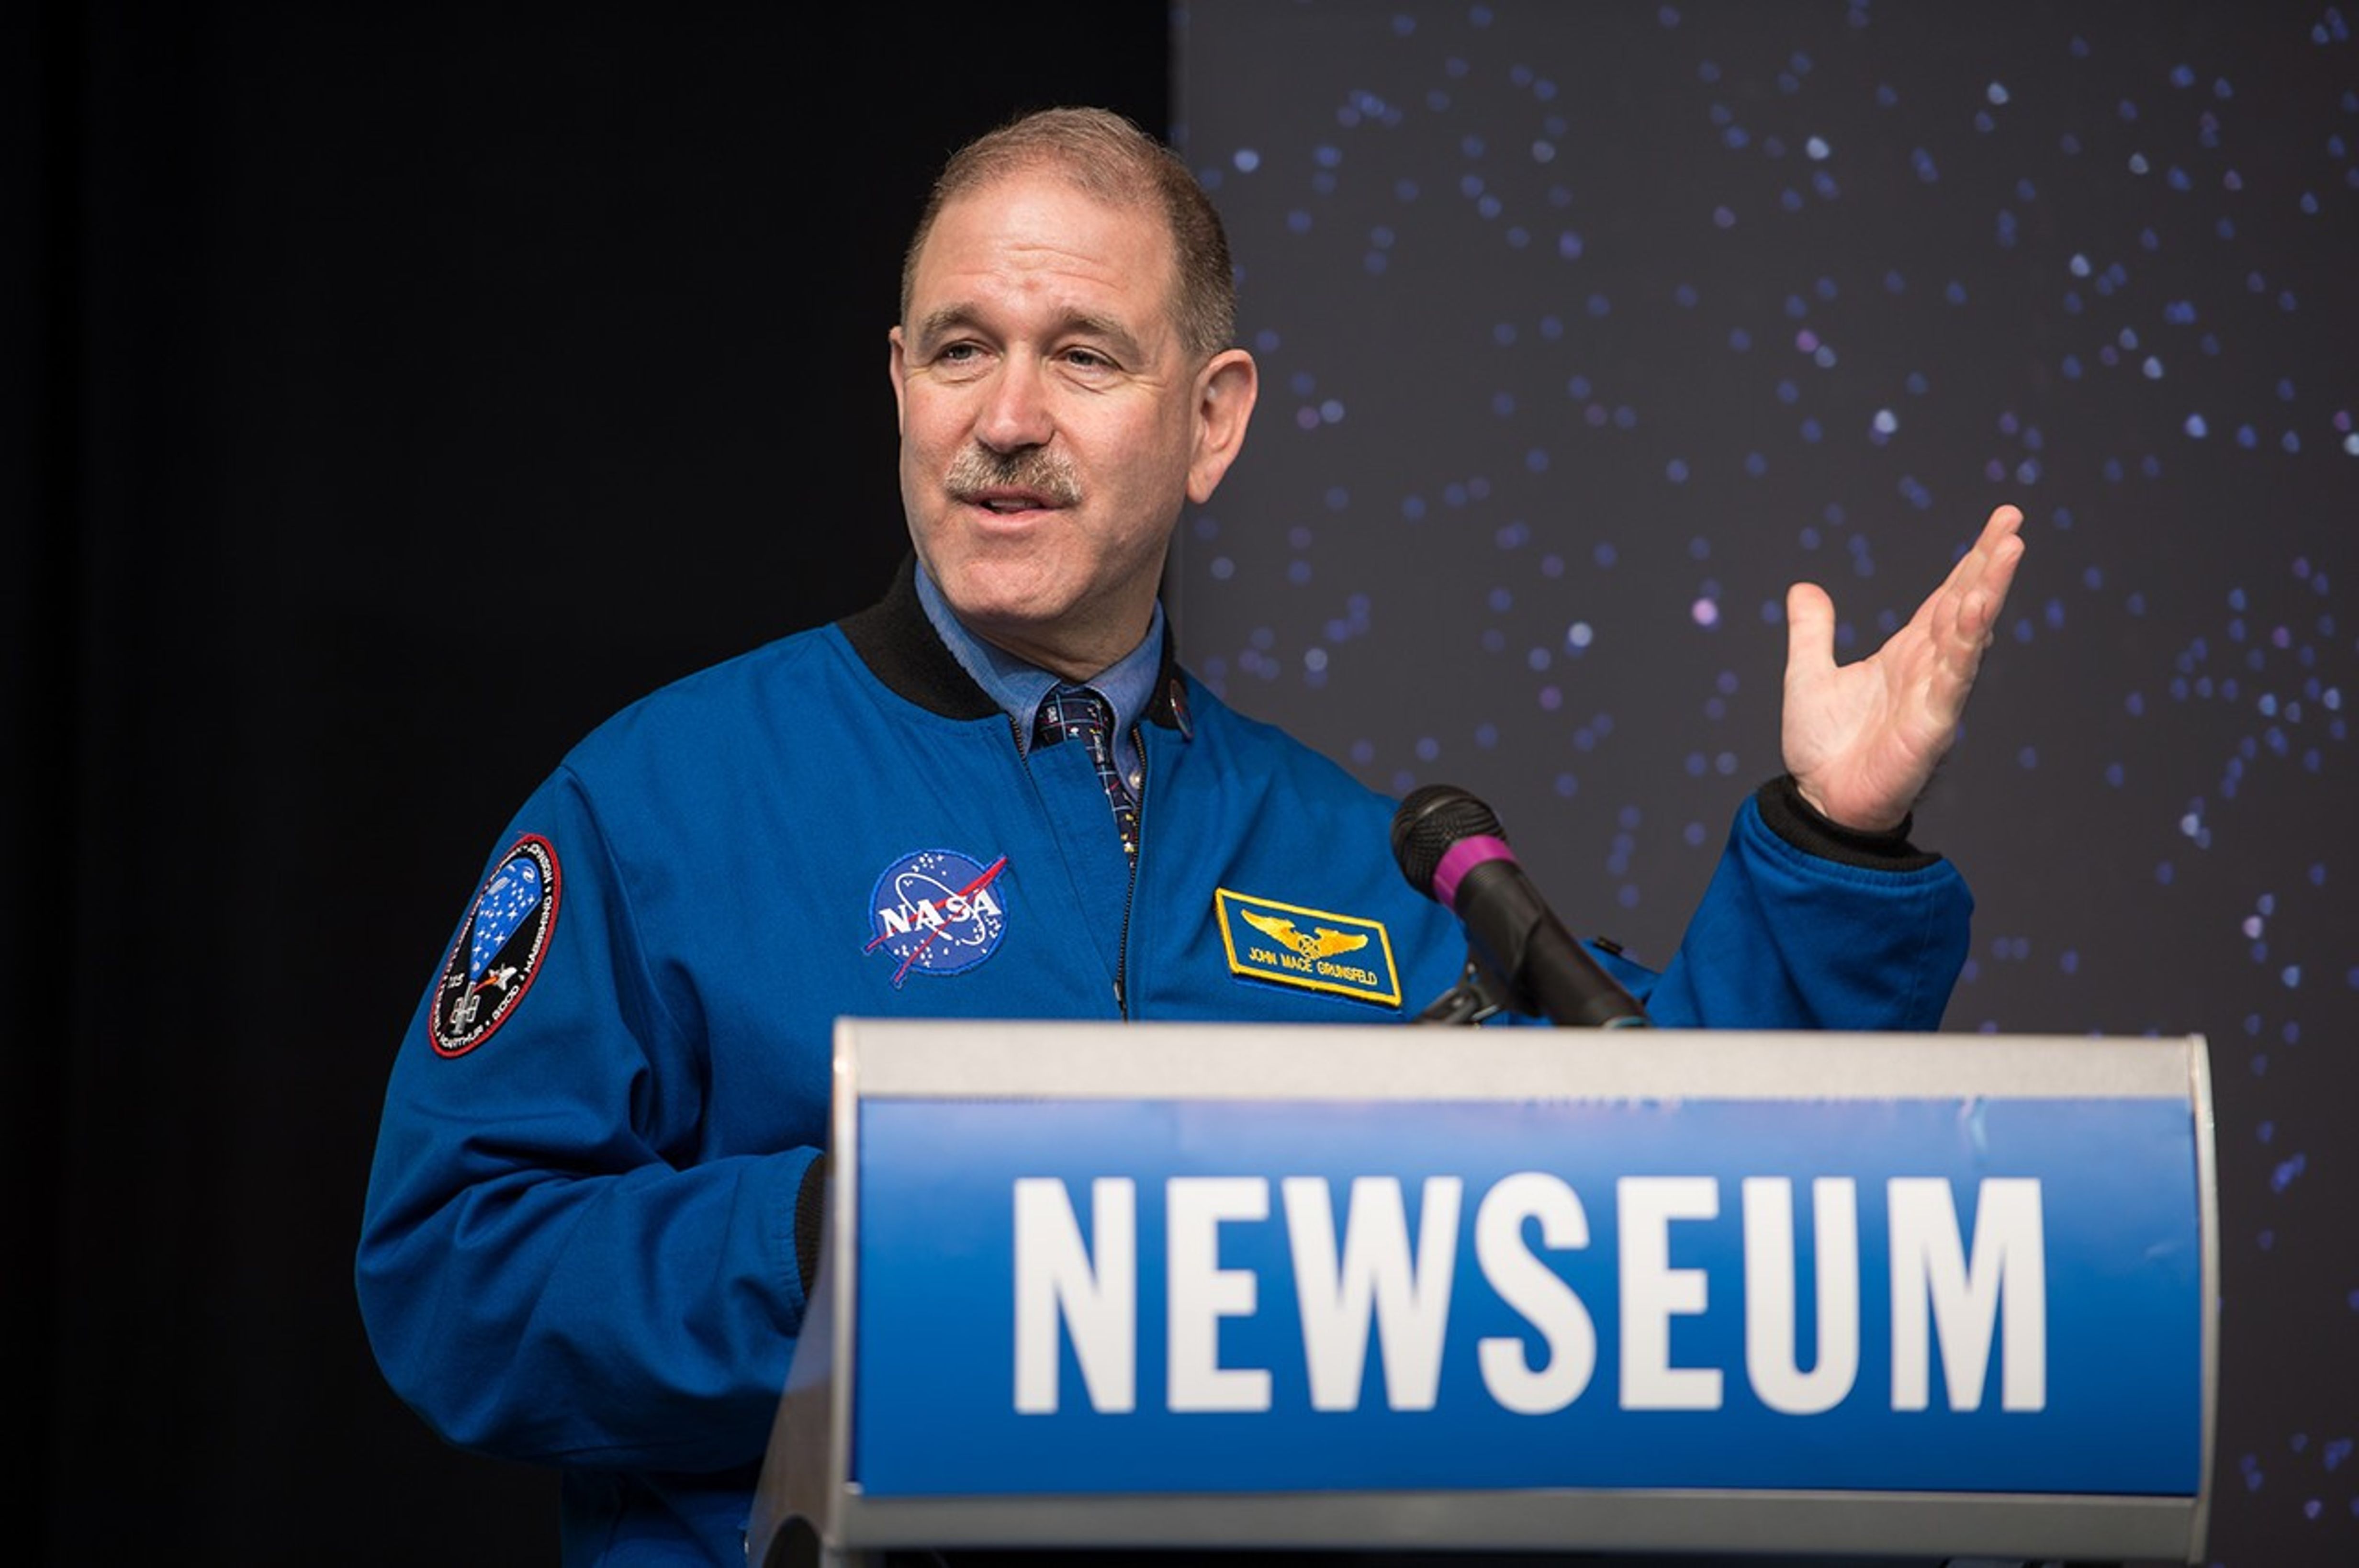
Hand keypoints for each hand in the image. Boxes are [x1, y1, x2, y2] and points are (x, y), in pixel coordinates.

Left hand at [1781, 505, 2025, 832]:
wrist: (1819, 802)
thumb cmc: (1824, 748)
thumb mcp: (1808, 675)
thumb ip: (1811, 632)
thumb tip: (1803, 588)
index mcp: (1907, 654)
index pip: (1946, 597)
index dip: (1971, 561)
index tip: (2000, 523)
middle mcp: (1928, 669)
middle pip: (1966, 606)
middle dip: (1990, 564)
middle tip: (2013, 521)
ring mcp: (1935, 697)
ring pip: (1968, 636)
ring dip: (1988, 594)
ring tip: (2006, 551)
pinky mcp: (1931, 727)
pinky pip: (1951, 680)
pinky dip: (1964, 645)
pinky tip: (1976, 611)